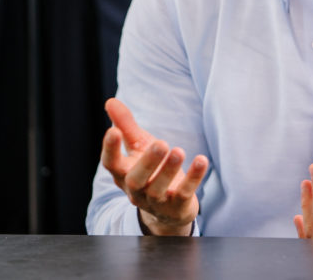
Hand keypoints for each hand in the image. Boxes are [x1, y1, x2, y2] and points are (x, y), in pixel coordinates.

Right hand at [100, 98, 207, 235]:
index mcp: (123, 173)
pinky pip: (184, 193)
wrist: (167, 210)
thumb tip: (110, 101)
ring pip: (159, 189)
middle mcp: (136, 190)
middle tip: (161, 143)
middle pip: (136, 179)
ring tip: (179, 151)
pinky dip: (194, 178)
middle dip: (147, 162)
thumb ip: (126, 125)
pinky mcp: (177, 206)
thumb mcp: (138, 146)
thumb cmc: (149, 171)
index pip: (111, 163)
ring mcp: (156, 201)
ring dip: (169, 170)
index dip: (110, 149)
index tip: (112, 131)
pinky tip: (202, 160)